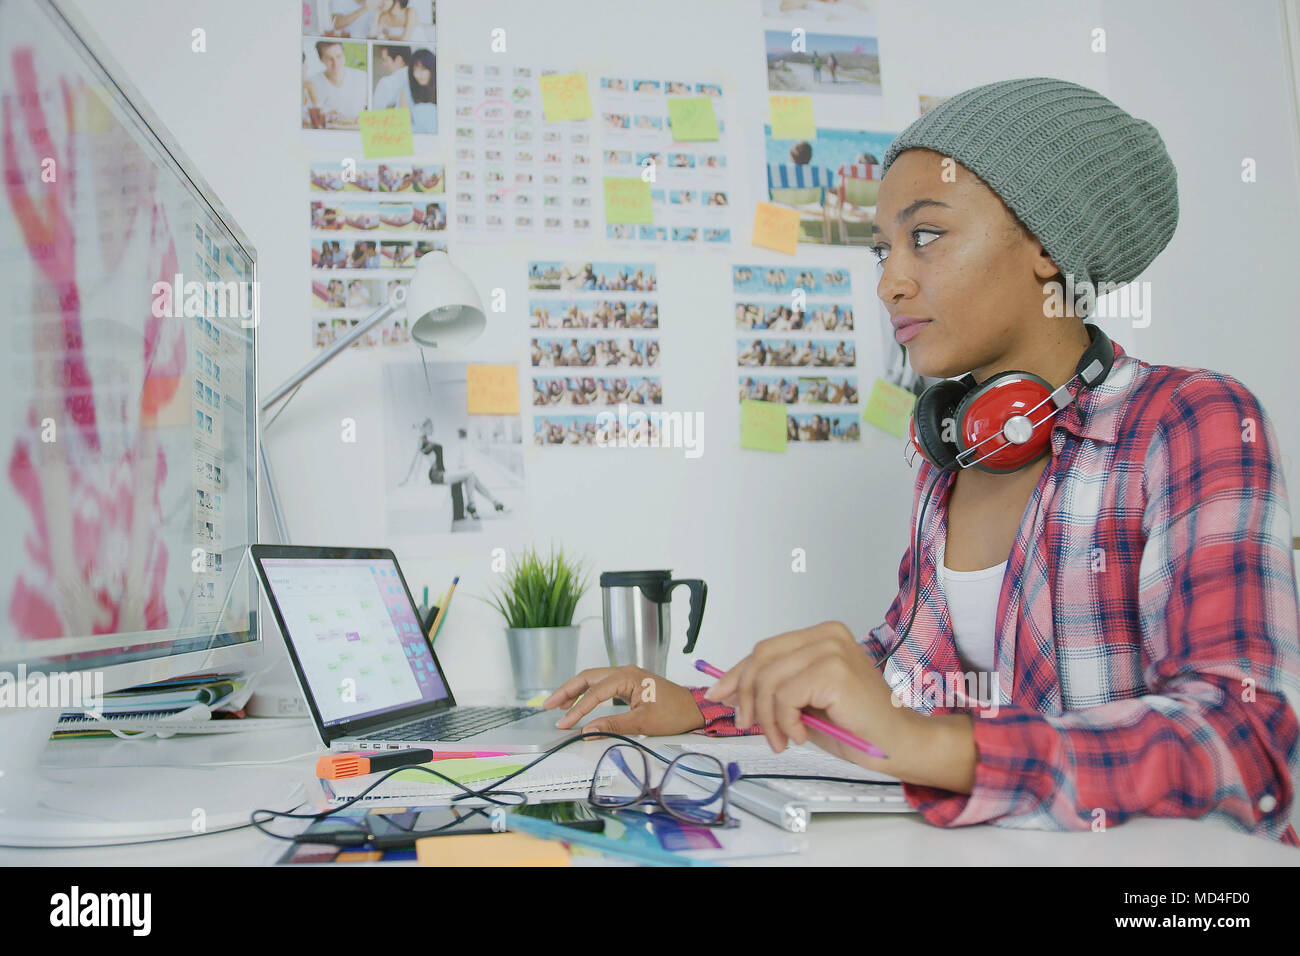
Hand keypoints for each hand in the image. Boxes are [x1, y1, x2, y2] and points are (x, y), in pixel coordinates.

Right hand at [544, 666, 704, 736]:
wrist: (695, 710)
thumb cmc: (675, 714)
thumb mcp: (643, 723)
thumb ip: (613, 725)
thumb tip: (587, 730)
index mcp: (627, 676)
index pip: (594, 693)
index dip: (576, 710)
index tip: (564, 724)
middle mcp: (625, 672)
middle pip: (587, 678)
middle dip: (566, 691)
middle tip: (548, 706)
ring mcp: (626, 677)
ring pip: (593, 680)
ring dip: (575, 691)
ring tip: (557, 705)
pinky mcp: (629, 685)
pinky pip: (602, 686)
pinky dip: (587, 694)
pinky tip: (579, 703)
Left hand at [703, 621, 918, 773]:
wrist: (898, 743)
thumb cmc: (857, 725)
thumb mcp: (805, 703)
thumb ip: (774, 690)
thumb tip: (730, 690)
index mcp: (821, 636)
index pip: (764, 649)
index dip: (736, 674)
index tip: (719, 694)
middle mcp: (826, 635)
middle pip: (761, 660)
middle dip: (747, 697)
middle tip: (750, 726)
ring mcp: (831, 650)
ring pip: (769, 681)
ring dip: (768, 718)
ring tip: (783, 739)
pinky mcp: (834, 671)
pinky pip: (785, 697)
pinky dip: (785, 722)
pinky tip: (803, 735)